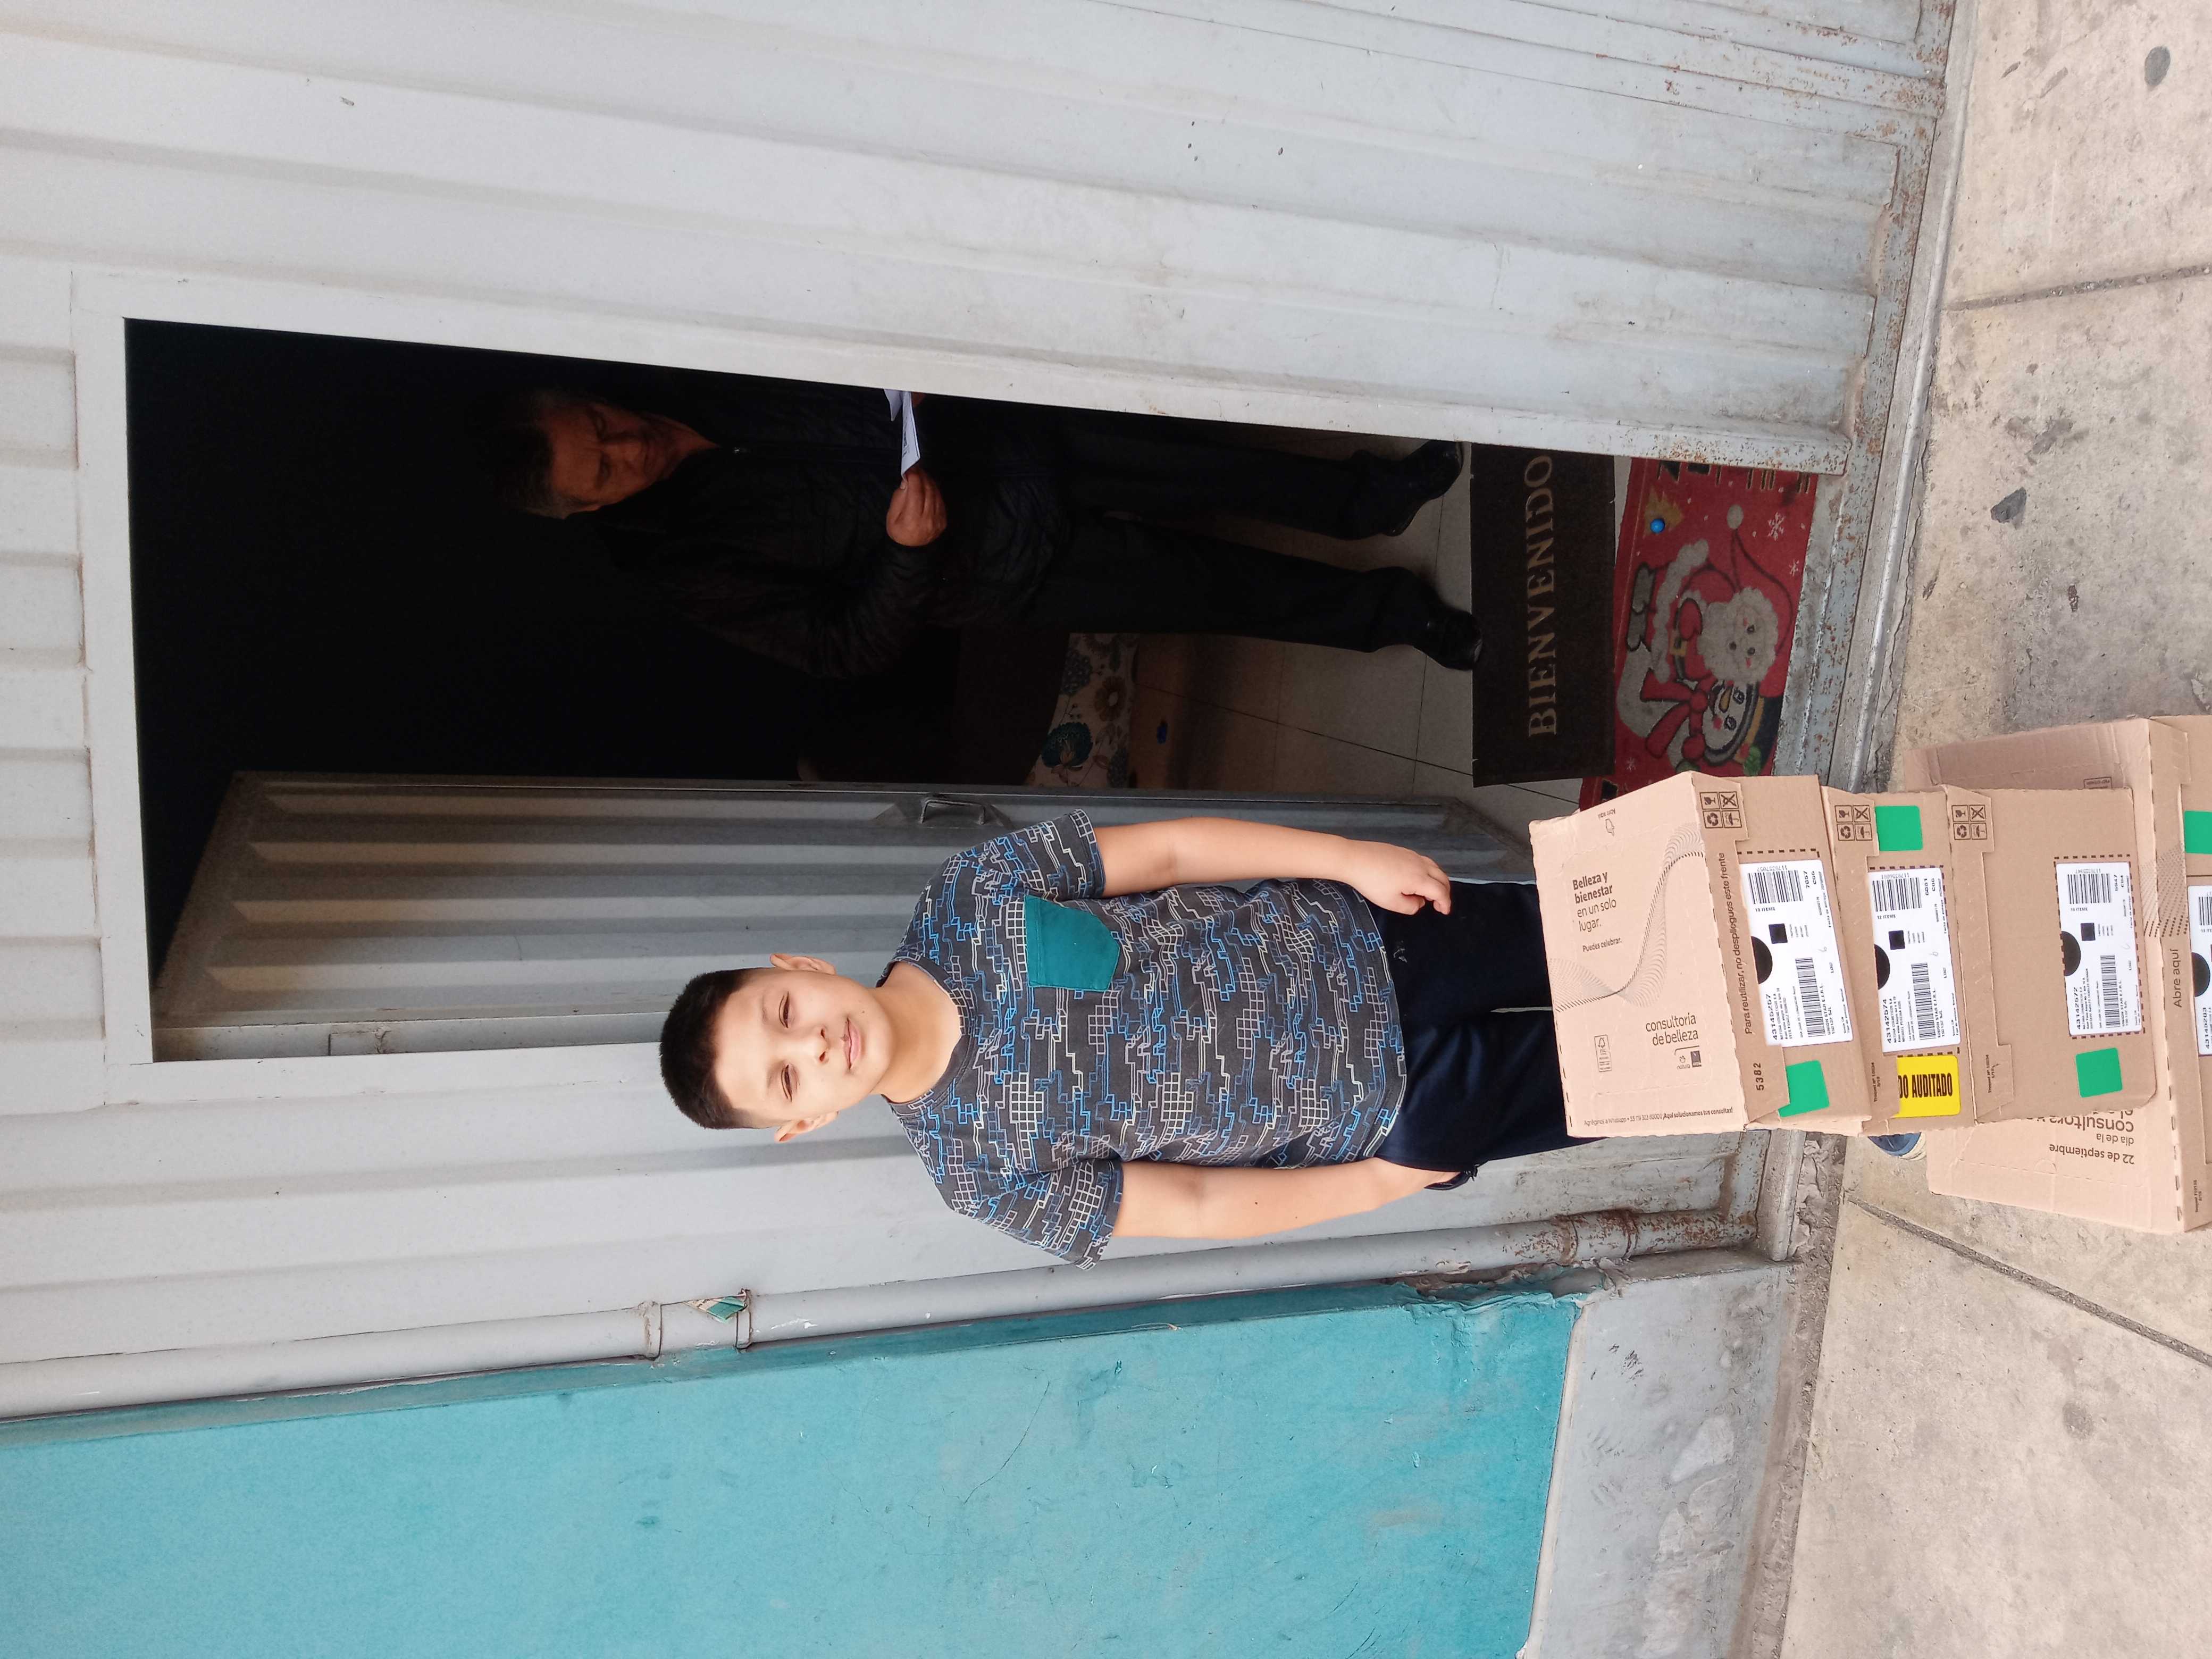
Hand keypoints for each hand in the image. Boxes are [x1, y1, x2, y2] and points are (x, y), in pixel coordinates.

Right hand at [885, 466, 945, 546]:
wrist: (911, 549)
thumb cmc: (899, 532)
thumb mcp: (892, 515)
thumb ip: (900, 497)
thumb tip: (907, 480)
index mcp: (912, 519)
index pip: (916, 491)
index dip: (913, 477)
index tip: (909, 469)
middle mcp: (928, 519)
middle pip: (928, 490)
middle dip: (921, 476)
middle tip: (915, 468)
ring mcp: (938, 520)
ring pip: (936, 494)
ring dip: (929, 481)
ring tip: (921, 475)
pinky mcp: (943, 520)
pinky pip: (940, 500)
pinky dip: (934, 490)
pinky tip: (928, 486)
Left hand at [1336, 840, 1450, 915]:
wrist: (1354, 859)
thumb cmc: (1371, 882)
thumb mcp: (1391, 903)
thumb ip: (1411, 907)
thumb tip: (1419, 902)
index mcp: (1419, 878)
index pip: (1441, 891)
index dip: (1446, 903)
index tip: (1444, 911)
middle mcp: (1420, 864)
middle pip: (1442, 877)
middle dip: (1444, 892)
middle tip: (1439, 904)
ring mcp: (1412, 855)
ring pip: (1434, 867)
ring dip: (1437, 880)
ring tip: (1429, 892)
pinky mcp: (1403, 851)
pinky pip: (1423, 861)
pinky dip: (1428, 872)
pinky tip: (1416, 879)